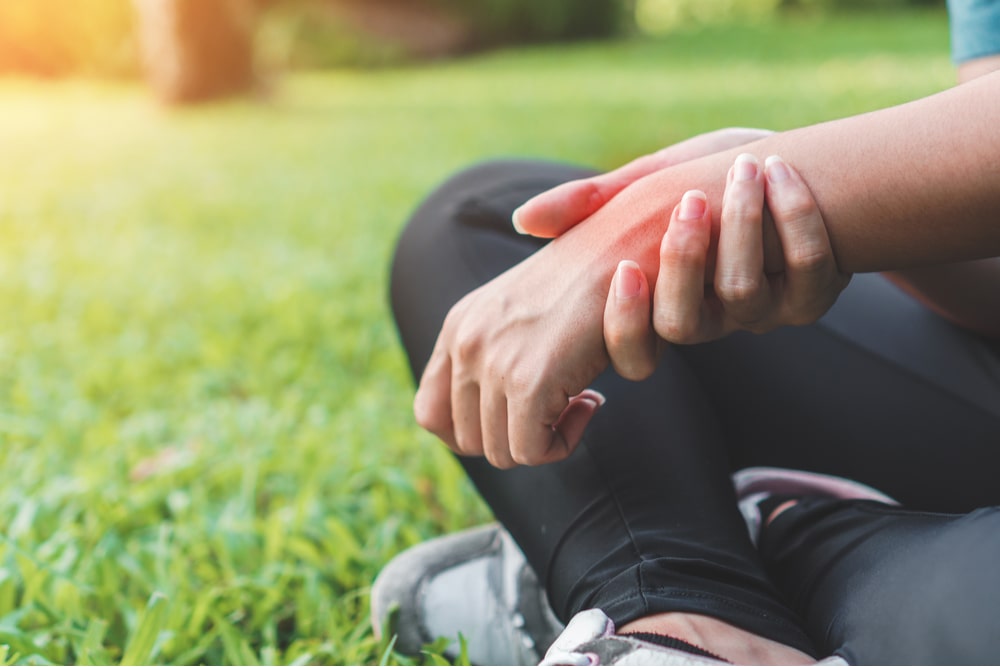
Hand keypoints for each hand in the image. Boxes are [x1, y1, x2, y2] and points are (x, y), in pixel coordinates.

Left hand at [414, 147, 788, 469]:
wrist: (629, 246)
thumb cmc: (591, 279)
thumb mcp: (524, 311)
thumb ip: (495, 352)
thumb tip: (486, 412)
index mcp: (459, 326)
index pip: (430, 415)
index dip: (473, 433)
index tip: (519, 420)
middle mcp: (466, 343)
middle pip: (467, 441)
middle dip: (516, 437)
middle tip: (560, 407)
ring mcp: (494, 361)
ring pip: (502, 452)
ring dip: (544, 438)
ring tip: (580, 398)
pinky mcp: (530, 380)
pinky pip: (534, 451)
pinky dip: (565, 441)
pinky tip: (591, 400)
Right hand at [604, 154, 851, 379]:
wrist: (783, 166)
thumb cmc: (704, 179)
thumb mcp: (645, 187)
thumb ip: (593, 204)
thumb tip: (523, 220)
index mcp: (660, 304)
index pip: (633, 351)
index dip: (626, 323)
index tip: (627, 267)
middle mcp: (709, 318)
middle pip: (684, 324)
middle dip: (683, 263)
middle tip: (689, 202)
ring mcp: (762, 310)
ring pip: (744, 294)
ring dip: (742, 226)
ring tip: (744, 168)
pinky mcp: (814, 290)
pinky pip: (809, 269)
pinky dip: (797, 217)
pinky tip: (782, 171)